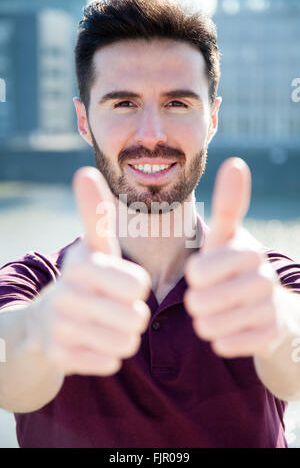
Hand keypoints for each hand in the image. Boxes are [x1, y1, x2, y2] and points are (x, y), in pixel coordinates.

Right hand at [28, 167, 150, 375]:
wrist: (50, 319)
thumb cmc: (88, 278)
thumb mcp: (95, 246)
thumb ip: (96, 214)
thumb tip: (83, 171)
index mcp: (82, 264)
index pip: (136, 284)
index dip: (136, 286)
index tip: (122, 283)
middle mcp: (67, 293)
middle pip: (136, 317)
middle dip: (134, 314)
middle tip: (116, 307)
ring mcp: (61, 326)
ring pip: (125, 342)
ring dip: (124, 336)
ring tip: (106, 323)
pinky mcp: (60, 355)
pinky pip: (110, 362)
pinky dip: (109, 354)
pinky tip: (93, 341)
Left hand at [184, 158, 286, 358]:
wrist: (268, 307)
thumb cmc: (234, 267)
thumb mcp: (227, 238)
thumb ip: (228, 205)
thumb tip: (236, 162)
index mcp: (249, 251)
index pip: (198, 273)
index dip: (195, 276)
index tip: (205, 272)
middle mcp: (264, 279)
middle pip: (199, 301)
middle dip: (196, 301)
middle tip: (209, 296)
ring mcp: (269, 309)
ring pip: (209, 325)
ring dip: (205, 321)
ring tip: (217, 311)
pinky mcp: (268, 336)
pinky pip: (224, 343)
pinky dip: (220, 338)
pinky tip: (230, 327)